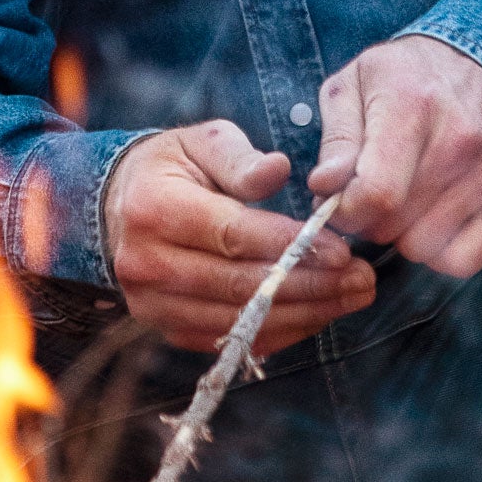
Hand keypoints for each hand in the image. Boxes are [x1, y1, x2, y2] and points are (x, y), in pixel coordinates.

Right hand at [104, 120, 375, 354]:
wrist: (119, 203)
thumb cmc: (174, 166)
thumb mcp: (204, 141)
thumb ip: (241, 158)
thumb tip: (279, 170)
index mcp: (154, 207)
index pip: (232, 234)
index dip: (290, 246)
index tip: (341, 250)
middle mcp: (146, 262)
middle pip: (239, 285)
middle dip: (310, 286)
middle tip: (362, 280)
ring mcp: (151, 302)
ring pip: (238, 321)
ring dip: (303, 314)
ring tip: (352, 298)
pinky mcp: (164, 327)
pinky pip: (229, 340)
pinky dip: (277, 332)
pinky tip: (317, 314)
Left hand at [308, 34, 481, 278]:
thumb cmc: (406, 76)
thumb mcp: (353, 84)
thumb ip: (336, 139)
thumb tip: (326, 187)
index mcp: (413, 104)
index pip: (377, 192)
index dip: (345, 211)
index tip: (337, 201)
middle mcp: (462, 139)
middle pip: (396, 224)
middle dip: (368, 220)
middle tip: (368, 194)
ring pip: (425, 248)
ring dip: (402, 234)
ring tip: (403, 198)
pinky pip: (463, 260)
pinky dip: (439, 251)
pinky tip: (430, 217)